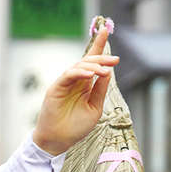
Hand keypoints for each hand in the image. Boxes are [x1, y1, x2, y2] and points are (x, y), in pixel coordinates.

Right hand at [33, 26, 119, 155]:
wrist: (60, 140)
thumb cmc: (76, 126)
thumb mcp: (95, 108)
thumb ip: (100, 91)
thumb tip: (108, 72)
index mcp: (85, 84)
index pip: (92, 62)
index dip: (99, 46)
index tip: (106, 31)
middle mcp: (75, 81)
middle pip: (88, 61)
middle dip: (101, 57)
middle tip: (114, 59)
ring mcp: (65, 83)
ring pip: (79, 67)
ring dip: (93, 66)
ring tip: (105, 71)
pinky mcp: (56, 88)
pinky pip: (68, 76)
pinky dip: (80, 73)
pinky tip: (91, 75)